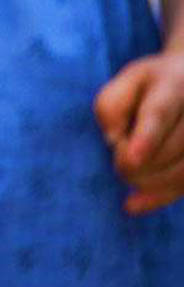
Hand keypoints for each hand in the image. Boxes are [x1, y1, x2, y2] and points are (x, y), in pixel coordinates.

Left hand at [95, 49, 183, 214]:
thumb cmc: (151, 86)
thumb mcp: (126, 82)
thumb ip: (112, 106)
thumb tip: (113, 140)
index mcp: (174, 82)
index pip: (159, 113)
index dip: (146, 138)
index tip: (130, 160)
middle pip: (171, 147)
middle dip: (138, 164)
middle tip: (119, 166)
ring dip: (150, 183)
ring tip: (128, 177)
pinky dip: (161, 197)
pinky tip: (133, 204)